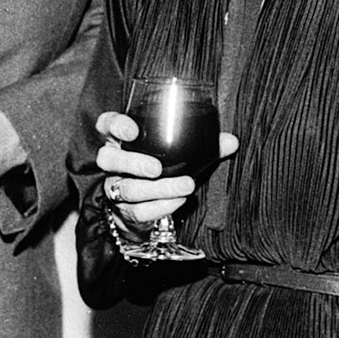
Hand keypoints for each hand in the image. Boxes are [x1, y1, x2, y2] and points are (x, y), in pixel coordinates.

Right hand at [92, 110, 239, 227]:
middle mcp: (113, 163)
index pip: (107, 125)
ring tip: (185, 186)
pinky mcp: (124, 211)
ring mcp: (114, 188)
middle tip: (157, 168)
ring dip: (157, 189)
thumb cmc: (163, 169)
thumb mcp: (178, 154)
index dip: (115, 126)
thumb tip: (231, 141)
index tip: (132, 130)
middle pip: (107, 159)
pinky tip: (178, 201)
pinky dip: (161, 207)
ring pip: (125, 189)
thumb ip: (204, 146)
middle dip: (132, 163)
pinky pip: (137, 211)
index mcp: (121, 140)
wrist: (146, 209)